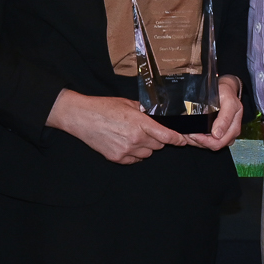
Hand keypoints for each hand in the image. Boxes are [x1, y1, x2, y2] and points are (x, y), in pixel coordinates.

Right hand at [46, 89, 184, 163]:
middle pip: (158, 146)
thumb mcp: (128, 103)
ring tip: (132, 136)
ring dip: (145, 147)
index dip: (177, 140)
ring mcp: (126, 150)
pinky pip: (135, 160)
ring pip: (147, 154)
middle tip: (145, 131)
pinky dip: (134, 154)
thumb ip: (144, 111)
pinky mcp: (117, 158)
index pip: (166, 136)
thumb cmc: (103, 107)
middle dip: (156, 139)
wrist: (81, 117)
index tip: (182, 141)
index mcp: (140, 123)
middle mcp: (136, 139)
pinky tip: (124, 143)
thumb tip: (156, 116)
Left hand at [183, 77, 245, 151]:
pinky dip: (196, 139)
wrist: (225, 91)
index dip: (204, 140)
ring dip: (195, 141)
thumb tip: (217, 134)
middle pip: (213, 146)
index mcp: (234, 128)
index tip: (192, 133)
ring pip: (208, 146)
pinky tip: (190, 132)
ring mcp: (223, 135)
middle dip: (198, 141)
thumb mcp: (228, 101)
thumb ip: (225, 117)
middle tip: (187, 134)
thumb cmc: (226, 94)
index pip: (218, 142)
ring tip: (186, 133)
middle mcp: (229, 134)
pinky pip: (206, 142)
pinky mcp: (217, 135)